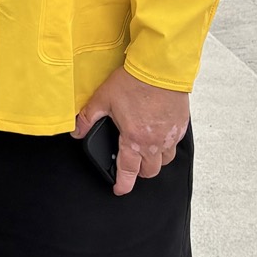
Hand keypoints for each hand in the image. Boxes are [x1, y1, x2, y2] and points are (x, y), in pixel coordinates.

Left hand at [73, 65, 190, 197]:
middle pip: (150, 171)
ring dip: (155, 161)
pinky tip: (158, 136)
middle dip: (140, 173)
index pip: (129, 171)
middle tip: (131, 166)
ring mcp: (170, 135)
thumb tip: (76, 131)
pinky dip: (167, 146)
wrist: (160, 67)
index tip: (119, 189)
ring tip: (145, 152)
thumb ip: (87, 118)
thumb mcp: (102, 99)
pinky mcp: (181, 125)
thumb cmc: (134, 81)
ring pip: (165, 160)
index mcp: (134, 139)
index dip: (123, 184)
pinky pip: (175, 144)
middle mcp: (155, 142)